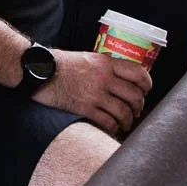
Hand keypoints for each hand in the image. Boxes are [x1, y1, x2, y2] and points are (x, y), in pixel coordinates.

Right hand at [33, 49, 152, 135]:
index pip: (137, 73)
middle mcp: (104, 78)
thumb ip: (104, 67)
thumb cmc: (59, 64)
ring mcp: (95, 94)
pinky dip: (114, 128)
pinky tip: (113, 128)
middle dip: (139, 106)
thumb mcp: (86, 58)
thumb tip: (120, 78)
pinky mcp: (84, 108)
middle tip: (136, 110)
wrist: (39, 71)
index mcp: (105, 63)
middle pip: (134, 95)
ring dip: (128, 120)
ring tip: (126, 123)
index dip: (147, 84)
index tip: (147, 90)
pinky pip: (108, 122)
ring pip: (124, 111)